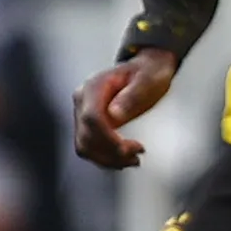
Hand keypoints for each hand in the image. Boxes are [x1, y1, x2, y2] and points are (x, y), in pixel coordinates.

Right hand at [72, 47, 174, 169]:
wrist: (145, 70)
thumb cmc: (148, 74)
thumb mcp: (147, 81)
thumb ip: (131, 96)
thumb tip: (114, 115)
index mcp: (93, 86)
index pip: (91, 118)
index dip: (108, 138)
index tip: (130, 148)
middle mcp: (83, 100)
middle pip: (86, 135)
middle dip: (111, 152)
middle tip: (137, 155)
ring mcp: (83, 113)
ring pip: (84, 146)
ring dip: (107, 159)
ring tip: (133, 160)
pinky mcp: (88, 125)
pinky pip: (90, 147)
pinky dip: (105, 158)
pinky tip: (124, 159)